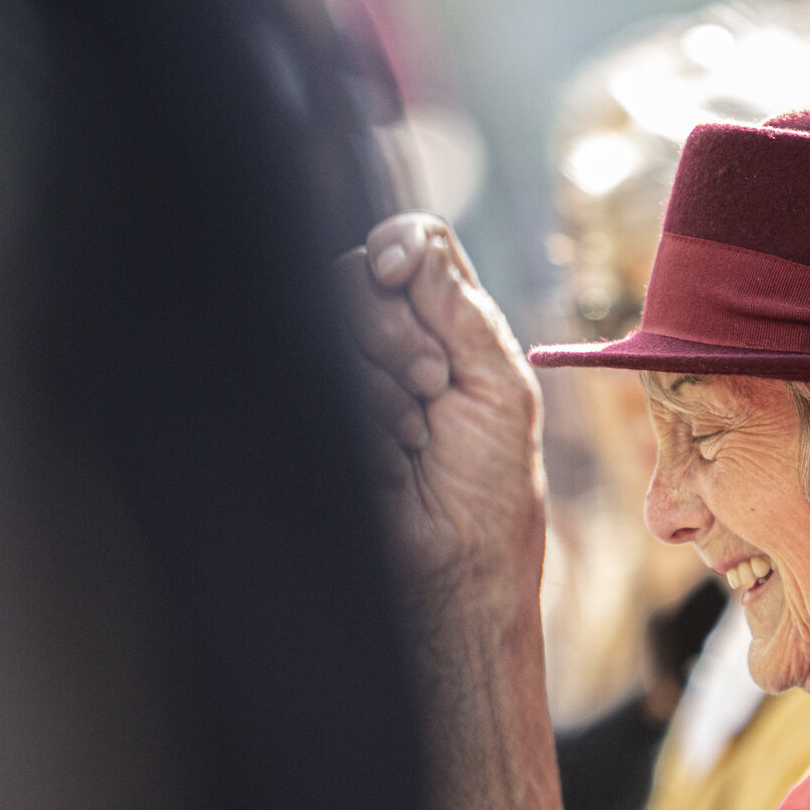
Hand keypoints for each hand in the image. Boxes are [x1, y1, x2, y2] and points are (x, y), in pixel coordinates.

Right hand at [335, 214, 545, 608]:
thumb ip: (462, 309)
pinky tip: (389, 453)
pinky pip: (308, 369)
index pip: (412, 244)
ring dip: (382, 378)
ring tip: (415, 435)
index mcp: (446, 323)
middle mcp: (391, 339)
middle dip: (397, 328)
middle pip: (359, 272)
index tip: (400, 274)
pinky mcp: (317, 409)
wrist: (456, 566)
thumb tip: (410, 245)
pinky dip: (360, 410)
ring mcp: (347, 375)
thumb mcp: (501, 386)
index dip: (400, 243)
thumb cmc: (493, 486)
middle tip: (432, 385)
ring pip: (328, 319)